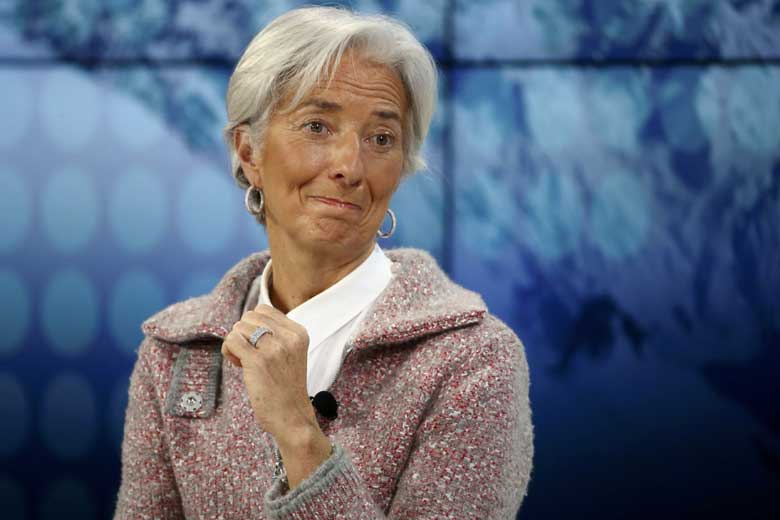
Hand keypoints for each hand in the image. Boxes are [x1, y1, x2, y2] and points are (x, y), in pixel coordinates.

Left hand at [221, 304, 316, 442]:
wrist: (292, 418)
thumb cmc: (287, 388)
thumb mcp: (292, 353)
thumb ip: (276, 334)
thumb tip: (245, 322)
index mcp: (298, 333)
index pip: (264, 310)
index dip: (254, 326)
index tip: (258, 345)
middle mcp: (288, 338)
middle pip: (249, 317)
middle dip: (244, 334)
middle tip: (250, 354)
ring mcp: (274, 349)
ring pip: (238, 328)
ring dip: (235, 344)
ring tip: (245, 361)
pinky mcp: (258, 361)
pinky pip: (232, 341)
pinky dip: (229, 351)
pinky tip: (238, 364)